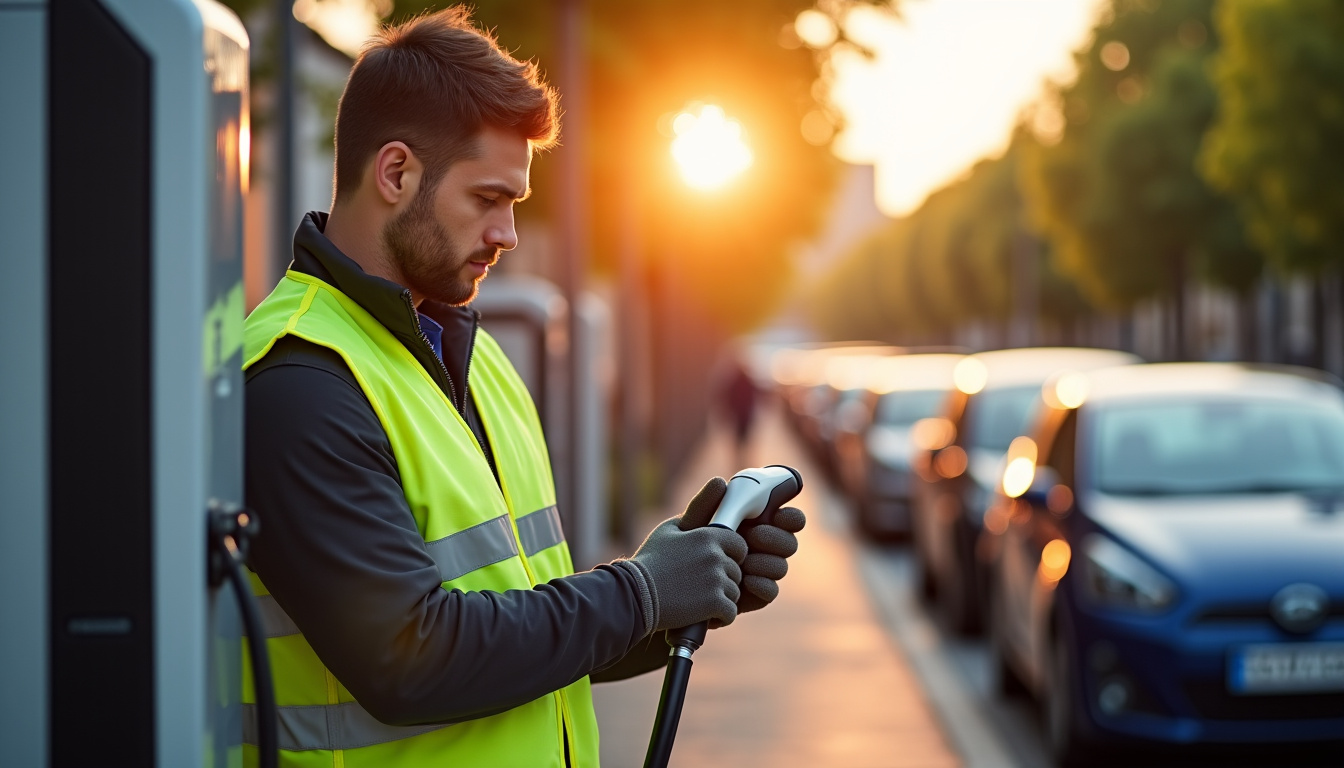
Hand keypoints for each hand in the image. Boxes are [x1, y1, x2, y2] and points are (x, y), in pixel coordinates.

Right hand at [627, 479, 746, 631]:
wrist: (634, 594)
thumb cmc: (651, 560)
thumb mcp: (672, 528)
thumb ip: (700, 507)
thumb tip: (721, 481)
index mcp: (709, 535)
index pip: (740, 547)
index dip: (729, 558)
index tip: (711, 566)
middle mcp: (717, 555)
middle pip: (737, 572)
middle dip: (723, 580)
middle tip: (697, 585)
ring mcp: (717, 579)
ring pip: (735, 593)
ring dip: (720, 599)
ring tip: (695, 599)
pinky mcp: (715, 603)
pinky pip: (730, 612)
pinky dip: (718, 617)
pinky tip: (701, 613)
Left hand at [679, 477, 805, 616]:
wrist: (669, 587)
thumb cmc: (682, 549)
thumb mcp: (690, 526)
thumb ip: (705, 504)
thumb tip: (720, 482)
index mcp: (755, 524)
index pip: (787, 518)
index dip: (791, 517)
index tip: (780, 515)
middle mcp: (763, 547)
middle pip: (789, 542)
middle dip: (777, 538)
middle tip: (755, 535)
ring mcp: (761, 572)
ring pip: (781, 566)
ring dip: (766, 562)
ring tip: (742, 562)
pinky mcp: (755, 595)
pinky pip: (771, 591)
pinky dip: (762, 585)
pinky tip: (746, 581)